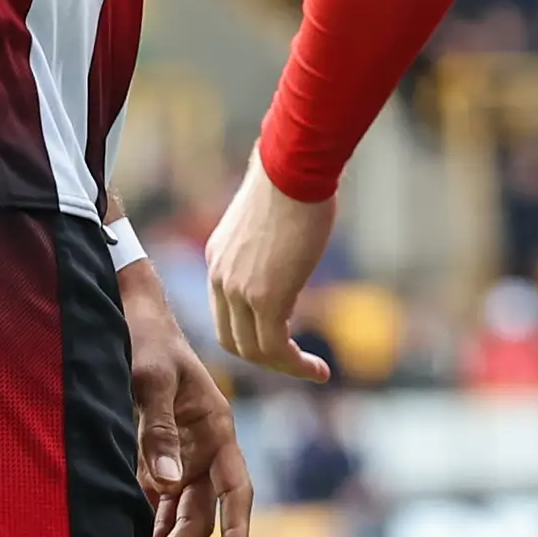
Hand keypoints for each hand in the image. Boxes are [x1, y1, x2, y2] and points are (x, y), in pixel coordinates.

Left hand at [119, 255, 251, 536]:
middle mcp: (206, 445)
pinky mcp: (162, 451)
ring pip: (182, 511)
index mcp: (217, 427)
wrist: (132, 312)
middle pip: (202, 512)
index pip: (236, 491)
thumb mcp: (149, 379)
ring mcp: (185, 451)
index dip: (236, 532)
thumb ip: (157, 431)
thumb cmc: (147, 338)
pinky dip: (151, 522)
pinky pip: (162, 498)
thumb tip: (165, 486)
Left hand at [205, 152, 338, 383]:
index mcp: (219, 258)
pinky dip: (296, 365)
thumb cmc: (291, 175)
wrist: (294, 165)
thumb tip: (292, 228)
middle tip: (295, 362)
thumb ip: (271, 237)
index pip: (226, 313)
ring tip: (313, 371)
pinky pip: (276, 347)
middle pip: (233, 339)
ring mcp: (239, 290)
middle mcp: (221, 277)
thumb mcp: (271, 215)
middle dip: (265, 357)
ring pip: (254, 350)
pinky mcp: (265, 297)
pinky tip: (318, 369)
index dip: (251, 333)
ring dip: (284, 367)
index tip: (282, 338)